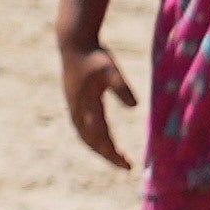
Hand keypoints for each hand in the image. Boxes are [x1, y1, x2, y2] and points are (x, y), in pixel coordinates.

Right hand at [57, 26, 130, 168]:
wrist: (73, 43)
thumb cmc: (95, 56)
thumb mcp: (112, 69)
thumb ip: (122, 87)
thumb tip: (135, 107)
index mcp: (86, 106)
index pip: (101, 138)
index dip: (113, 154)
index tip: (128, 165)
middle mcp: (78, 111)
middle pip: (92, 142)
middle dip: (108, 156)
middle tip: (126, 166)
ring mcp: (73, 107)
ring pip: (85, 136)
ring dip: (99, 148)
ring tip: (115, 155)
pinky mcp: (74, 102)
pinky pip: (82, 127)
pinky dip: (92, 137)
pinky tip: (102, 136)